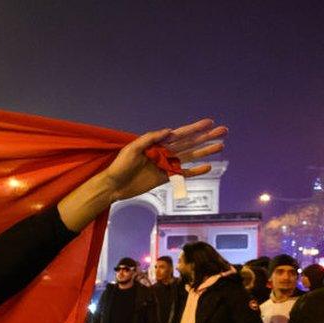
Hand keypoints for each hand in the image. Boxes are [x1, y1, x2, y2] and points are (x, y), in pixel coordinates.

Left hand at [103, 119, 226, 202]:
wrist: (113, 186)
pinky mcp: (165, 178)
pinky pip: (183, 173)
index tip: (209, 122)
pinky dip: (195, 171)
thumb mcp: (132, 149)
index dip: (195, 128)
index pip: (180, 134)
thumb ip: (150, 139)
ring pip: (190, 157)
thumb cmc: (119, 166)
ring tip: (221, 146)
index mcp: (157, 143)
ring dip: (205, 151)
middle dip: (206, 137)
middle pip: (190, 143)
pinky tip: (208, 167)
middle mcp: (164, 153)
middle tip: (224, 131)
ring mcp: (166, 165)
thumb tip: (169, 131)